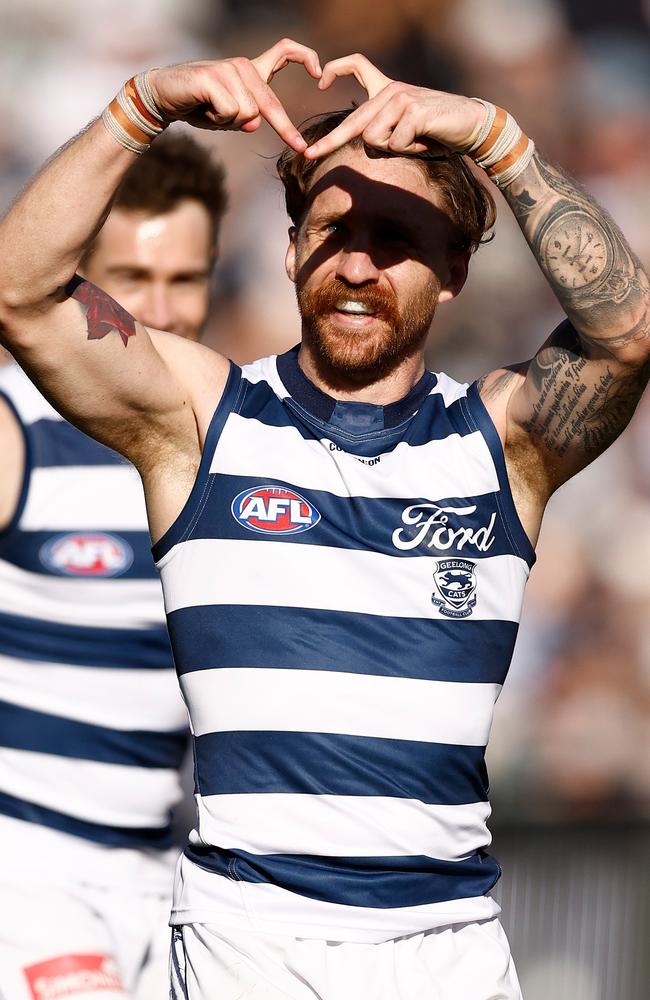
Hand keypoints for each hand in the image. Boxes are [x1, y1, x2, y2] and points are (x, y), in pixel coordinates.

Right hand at [148, 38, 321, 151]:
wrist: (163, 96)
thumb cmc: (198, 107)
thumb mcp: (228, 118)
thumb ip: (245, 120)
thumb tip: (255, 123)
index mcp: (251, 72)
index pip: (284, 54)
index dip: (304, 58)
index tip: (319, 74)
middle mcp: (243, 66)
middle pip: (268, 104)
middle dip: (284, 129)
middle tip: (301, 148)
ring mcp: (228, 69)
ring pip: (248, 113)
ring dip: (229, 123)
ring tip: (211, 113)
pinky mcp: (213, 77)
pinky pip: (230, 111)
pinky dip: (217, 119)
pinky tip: (203, 108)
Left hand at [304, 53, 484, 159]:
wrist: (471, 125)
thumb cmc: (437, 131)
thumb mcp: (406, 130)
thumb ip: (384, 132)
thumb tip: (364, 142)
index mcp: (387, 91)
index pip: (358, 66)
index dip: (337, 70)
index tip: (321, 82)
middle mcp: (391, 91)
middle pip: (355, 122)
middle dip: (331, 142)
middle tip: (309, 154)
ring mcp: (402, 99)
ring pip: (373, 139)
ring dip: (393, 150)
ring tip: (415, 143)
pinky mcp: (413, 110)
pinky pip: (395, 143)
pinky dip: (410, 151)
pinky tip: (425, 142)